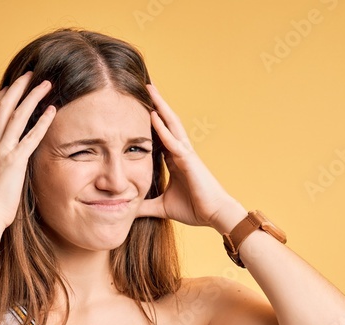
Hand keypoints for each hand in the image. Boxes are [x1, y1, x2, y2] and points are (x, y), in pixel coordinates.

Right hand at [0, 72, 55, 230]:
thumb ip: (1, 167)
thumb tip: (6, 166)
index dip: (2, 98)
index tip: (11, 86)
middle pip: (5, 108)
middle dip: (18, 89)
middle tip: (30, 74)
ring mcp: (3, 152)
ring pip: (17, 116)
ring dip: (32, 97)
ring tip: (45, 84)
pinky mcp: (14, 162)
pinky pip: (30, 137)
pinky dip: (42, 122)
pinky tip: (52, 110)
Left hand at [136, 83, 240, 232]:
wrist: (215, 215)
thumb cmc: (194, 209)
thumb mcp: (162, 206)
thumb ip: (145, 205)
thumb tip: (128, 209)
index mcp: (176, 160)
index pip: (160, 136)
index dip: (151, 122)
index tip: (137, 109)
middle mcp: (181, 152)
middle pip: (167, 123)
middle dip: (156, 105)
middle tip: (144, 88)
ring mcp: (186, 154)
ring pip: (172, 125)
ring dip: (160, 107)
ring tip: (149, 90)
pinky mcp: (189, 161)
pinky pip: (173, 142)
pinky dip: (162, 129)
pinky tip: (153, 116)